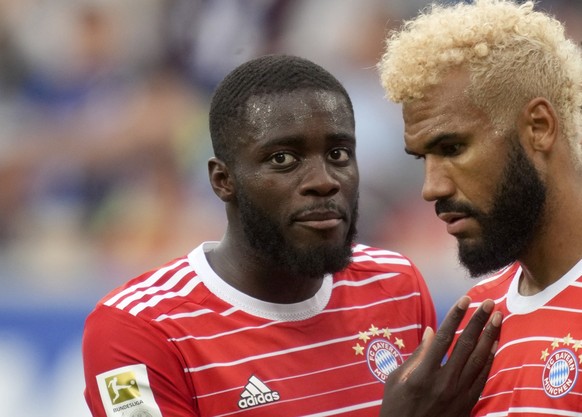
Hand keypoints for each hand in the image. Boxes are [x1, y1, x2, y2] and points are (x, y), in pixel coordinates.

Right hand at [379, 296, 501, 416]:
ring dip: (490, 336)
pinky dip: (490, 359)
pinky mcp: (467, 403)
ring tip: (498, 318)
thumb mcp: (396, 379)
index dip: (456, 316)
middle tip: (489, 303)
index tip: (465, 299)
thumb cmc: (397, 406)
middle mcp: (443, 381)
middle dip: (479, 321)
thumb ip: (417, 355)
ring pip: (479, 359)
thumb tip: (431, 331)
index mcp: (423, 373)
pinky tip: (495, 345)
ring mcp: (458, 393)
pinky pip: (482, 377)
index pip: (443, 337)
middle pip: (466, 345)